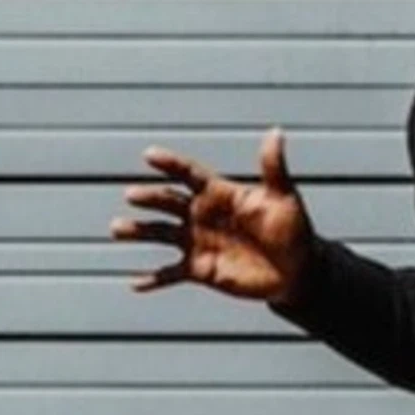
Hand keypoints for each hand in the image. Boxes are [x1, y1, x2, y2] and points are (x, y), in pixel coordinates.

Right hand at [114, 127, 314, 303]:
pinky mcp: (199, 270)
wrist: (297, 270)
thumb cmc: (293, 229)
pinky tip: (134, 282)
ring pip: (160, 234)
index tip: (149, 155)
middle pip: (169, 201)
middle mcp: (202, 215)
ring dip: (139, 231)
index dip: (171, 164)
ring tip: (117, 230)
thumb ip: (273, 167)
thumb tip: (276, 132)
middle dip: (150, 198)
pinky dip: (152, 279)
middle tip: (132, 196)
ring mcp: (198, 242)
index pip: (189, 174)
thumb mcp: (284, 198)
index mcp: (219, 193)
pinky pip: (170, 274)